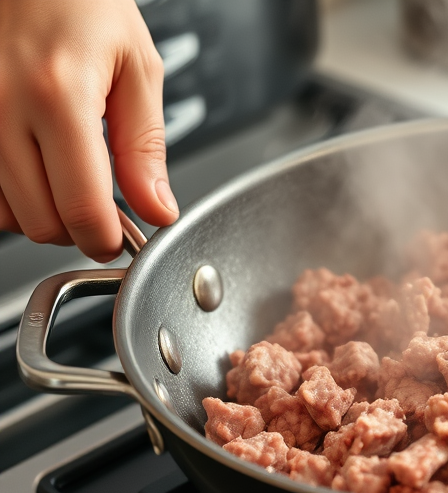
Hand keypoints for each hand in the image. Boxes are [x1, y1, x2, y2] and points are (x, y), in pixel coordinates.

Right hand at [0, 0, 177, 261]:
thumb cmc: (82, 4)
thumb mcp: (137, 68)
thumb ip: (146, 148)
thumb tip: (157, 210)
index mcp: (58, 96)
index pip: (81, 208)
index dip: (106, 238)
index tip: (120, 237)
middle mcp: (2, 108)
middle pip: (40, 221)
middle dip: (78, 227)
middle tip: (102, 204)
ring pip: (5, 214)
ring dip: (42, 212)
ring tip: (68, 177)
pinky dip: (10, 195)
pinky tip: (35, 168)